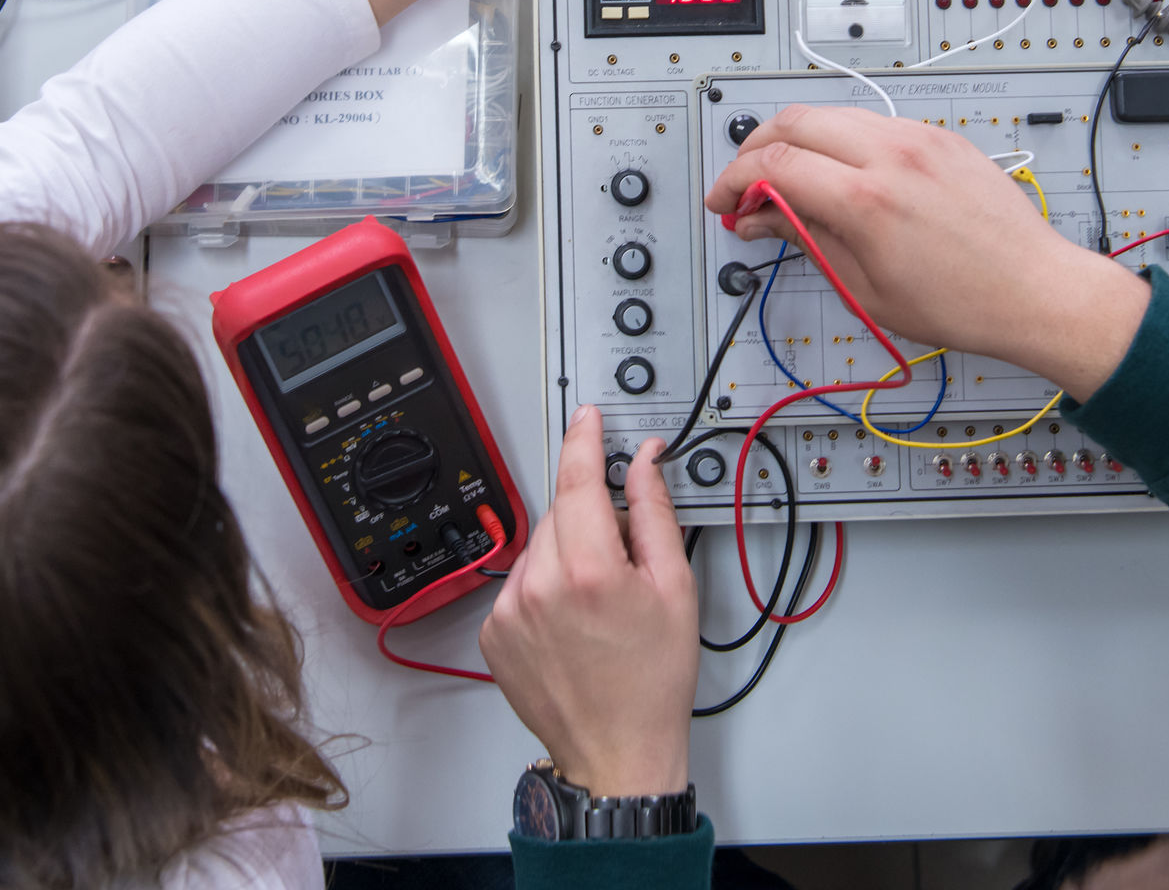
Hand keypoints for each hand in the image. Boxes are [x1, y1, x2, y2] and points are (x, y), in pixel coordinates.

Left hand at [480, 405, 695, 797]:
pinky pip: (520, 583)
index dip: (583, 439)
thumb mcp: (675, 589)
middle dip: (590, 519)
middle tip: (621, 562)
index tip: (586, 418)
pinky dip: (543, 587)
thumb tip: (644, 463)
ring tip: (596, 604)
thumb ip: (655, 514)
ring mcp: (510, 611)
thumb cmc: (652, 681)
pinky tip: (570, 622)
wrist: (616, 751)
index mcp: (589, 570)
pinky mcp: (493, 633)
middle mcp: (540, 586)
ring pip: (539, 547)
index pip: (577, 478)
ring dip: (566, 555)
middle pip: (560, 512)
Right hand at [705, 106, 1149, 399]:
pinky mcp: (940, 137)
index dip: (734, 180)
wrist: (1035, 289)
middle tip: (745, 183)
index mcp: (867, 199)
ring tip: (791, 181)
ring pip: (832, 113)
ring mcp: (919, 139)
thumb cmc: (964, 302)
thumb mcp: (865, 286)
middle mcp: (892, 155)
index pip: (772, 163)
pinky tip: (841, 174)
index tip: (724, 200)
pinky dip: (842, 140)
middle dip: (755, 146)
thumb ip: (805, 238)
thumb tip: (760, 216)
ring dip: (798, 139)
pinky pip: (873, 122)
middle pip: (794, 120)